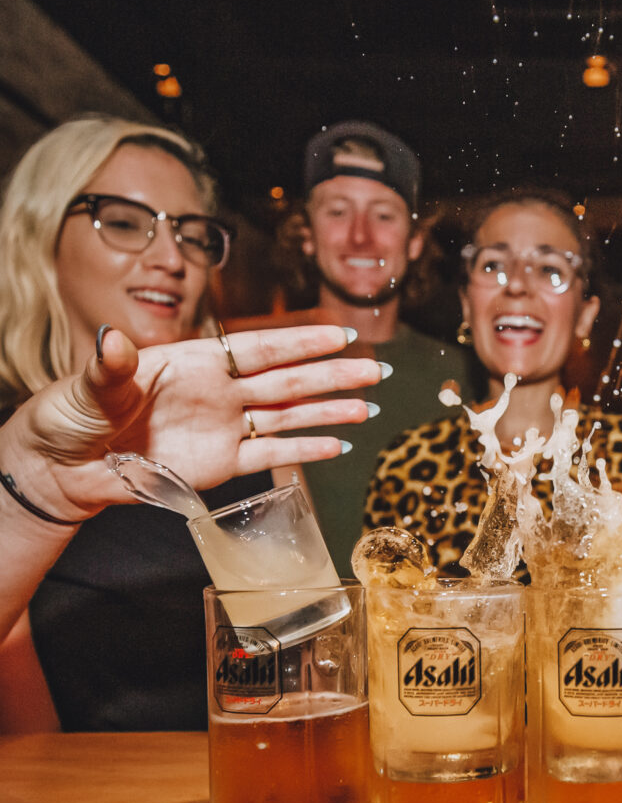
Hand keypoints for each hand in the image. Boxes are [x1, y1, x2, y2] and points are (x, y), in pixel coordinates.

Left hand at [20, 324, 383, 516]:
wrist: (64, 467)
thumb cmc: (73, 415)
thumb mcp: (90, 386)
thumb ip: (111, 366)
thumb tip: (112, 339)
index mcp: (195, 362)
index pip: (259, 349)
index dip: (300, 343)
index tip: (339, 336)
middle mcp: (219, 392)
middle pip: (287, 382)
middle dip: (333, 376)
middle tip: (375, 370)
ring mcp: (224, 428)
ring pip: (288, 417)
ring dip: (330, 412)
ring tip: (369, 408)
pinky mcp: (220, 465)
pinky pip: (270, 457)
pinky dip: (304, 451)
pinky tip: (337, 447)